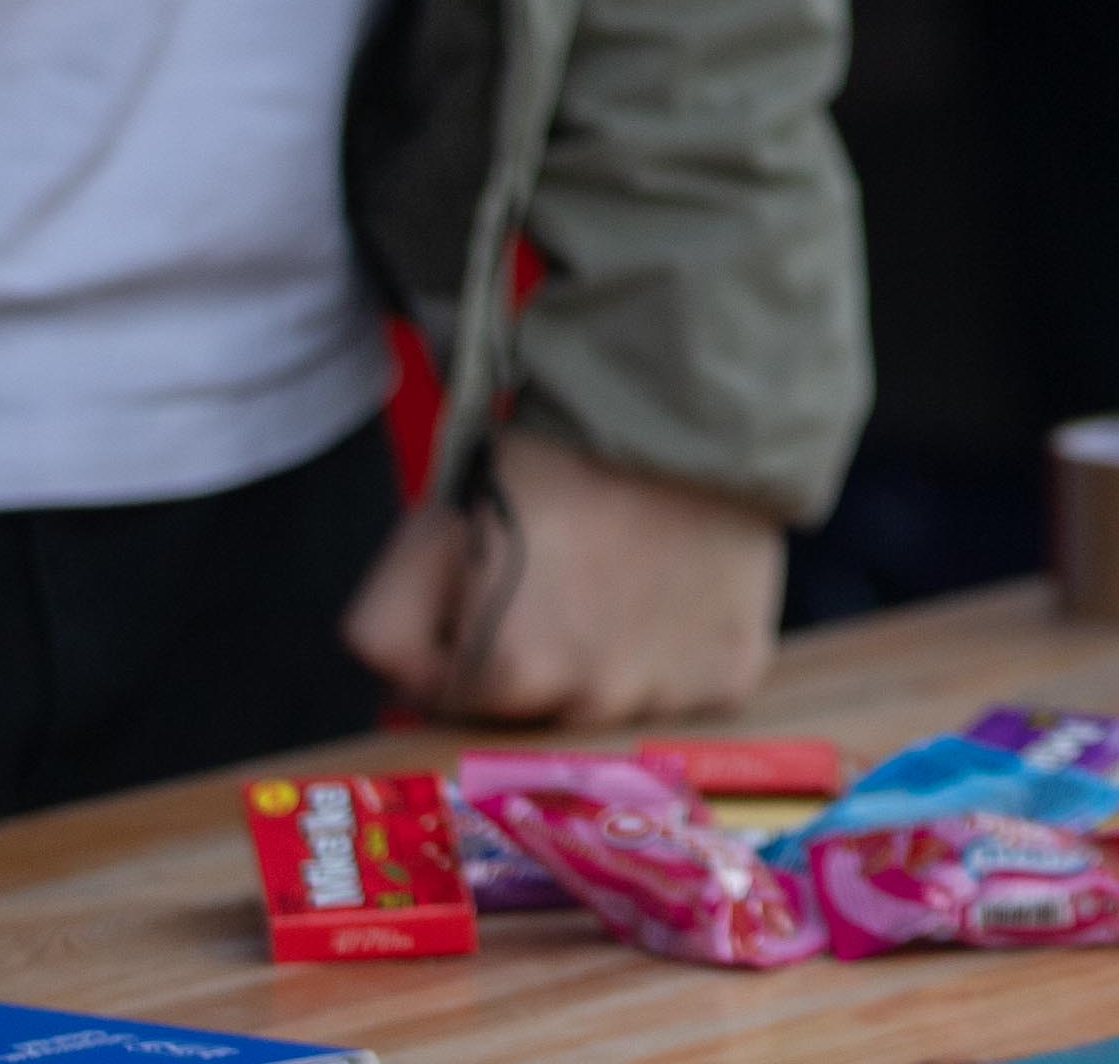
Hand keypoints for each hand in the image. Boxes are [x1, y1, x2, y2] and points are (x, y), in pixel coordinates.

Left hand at [344, 425, 784, 727]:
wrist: (686, 407)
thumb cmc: (553, 460)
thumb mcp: (436, 526)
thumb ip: (387, 625)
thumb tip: (399, 702)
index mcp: (506, 673)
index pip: (456, 705)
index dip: (461, 648)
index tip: (490, 594)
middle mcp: (588, 705)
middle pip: (538, 711)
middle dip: (535, 664)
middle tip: (560, 584)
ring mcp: (667, 696)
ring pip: (616, 706)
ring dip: (609, 664)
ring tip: (622, 583)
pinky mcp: (731, 674)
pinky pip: (692, 692)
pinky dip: (682, 657)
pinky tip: (678, 598)